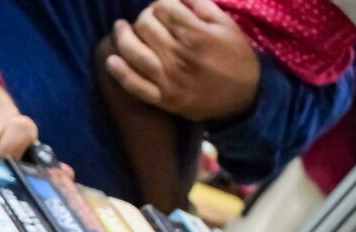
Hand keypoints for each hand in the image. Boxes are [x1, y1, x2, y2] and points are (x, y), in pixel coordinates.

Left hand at [103, 0, 260, 121]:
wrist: (244, 97)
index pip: (162, 7)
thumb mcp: (225, 23)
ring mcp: (168, 78)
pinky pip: (134, 84)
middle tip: (147, 19)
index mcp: (195, 33)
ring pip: (133, 51)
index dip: (159, 2)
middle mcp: (178, 55)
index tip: (163, 6)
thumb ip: (200, 4)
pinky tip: (111, 60)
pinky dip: (119, 71)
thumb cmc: (235, 56)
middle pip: (145, 26)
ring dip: (122, 36)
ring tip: (119, 28)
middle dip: (143, 17)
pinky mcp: (163, 98)